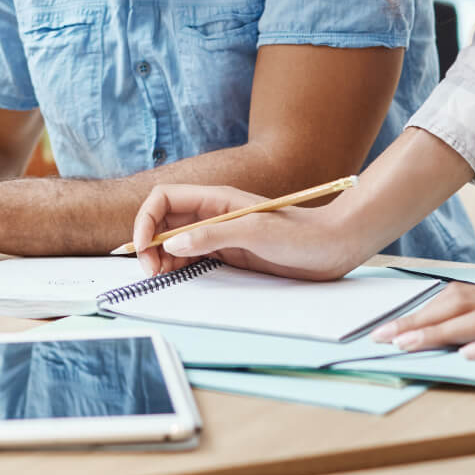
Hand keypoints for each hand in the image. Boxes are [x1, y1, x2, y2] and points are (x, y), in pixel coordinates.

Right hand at [132, 183, 358, 280]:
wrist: (332, 247)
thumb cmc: (299, 235)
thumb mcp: (255, 233)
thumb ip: (212, 237)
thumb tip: (171, 245)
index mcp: (215, 199)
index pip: (164, 199)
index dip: (146, 219)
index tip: (142, 247)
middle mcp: (212, 214)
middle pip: (164, 221)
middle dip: (148, 242)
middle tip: (149, 270)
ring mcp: (218, 234)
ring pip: (173, 240)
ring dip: (159, 256)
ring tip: (158, 275)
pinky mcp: (227, 252)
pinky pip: (191, 256)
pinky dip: (176, 265)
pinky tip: (174, 275)